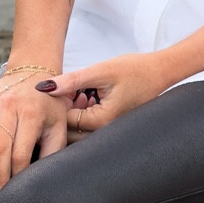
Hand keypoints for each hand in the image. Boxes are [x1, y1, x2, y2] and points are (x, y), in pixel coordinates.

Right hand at [0, 70, 71, 189]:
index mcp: (32, 115)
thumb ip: (52, 151)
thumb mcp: (59, 126)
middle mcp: (10, 106)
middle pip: (0, 146)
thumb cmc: (48, 105)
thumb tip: (43, 178)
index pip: (21, 153)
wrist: (36, 73)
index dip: (17, 175)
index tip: (15, 192)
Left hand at [44, 53, 176, 134]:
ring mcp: (108, 132)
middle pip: (70, 130)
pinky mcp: (110, 127)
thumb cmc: (134, 70)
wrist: (159, 72)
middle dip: (65, 110)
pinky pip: (88, 125)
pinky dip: (83, 111)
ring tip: (83, 91)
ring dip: (74, 110)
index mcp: (101, 122)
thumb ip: (71, 81)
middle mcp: (105, 132)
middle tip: (72, 89)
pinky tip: (89, 96)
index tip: (65, 87)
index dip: (60, 103)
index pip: (65, 121)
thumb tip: (43, 88)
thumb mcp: (99, 71)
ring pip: (78, 128)